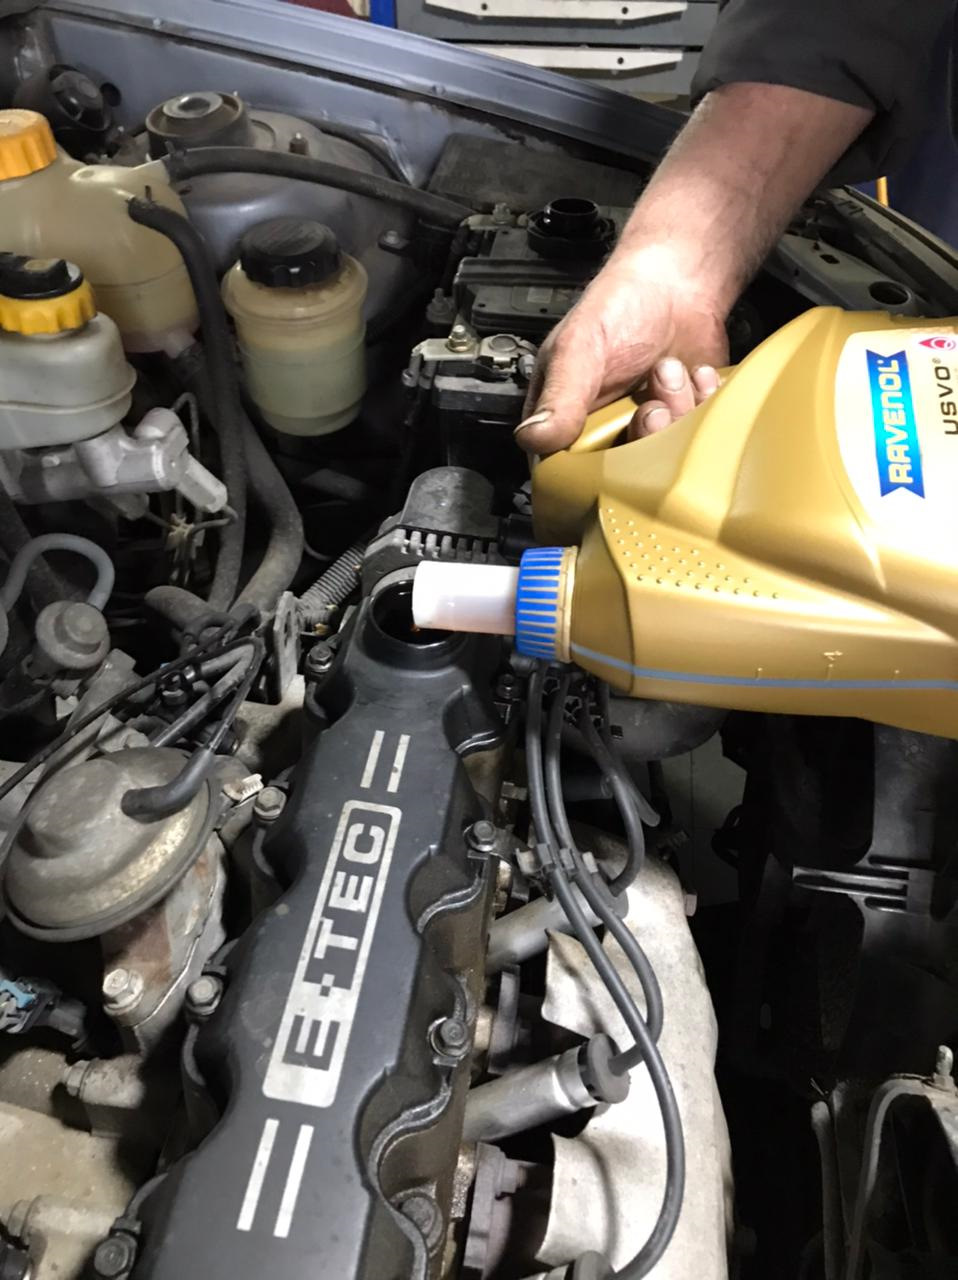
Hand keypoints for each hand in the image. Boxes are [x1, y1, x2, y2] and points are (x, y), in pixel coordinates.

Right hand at [516, 247, 727, 452]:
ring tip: (671, 371)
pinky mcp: (683, 425)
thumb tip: (534, 439)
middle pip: (625, 473)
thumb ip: (560, 396)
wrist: (677, 283)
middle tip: (651, 403)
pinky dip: (704, 405)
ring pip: (667, 456)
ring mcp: (647, 431)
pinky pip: (701, 438)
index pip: (566, 472)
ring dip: (678, 411)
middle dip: (647, 433)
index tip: (615, 442)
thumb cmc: (619, 306)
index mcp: (564, 419)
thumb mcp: (579, 347)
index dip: (592, 469)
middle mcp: (605, 433)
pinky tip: (695, 377)